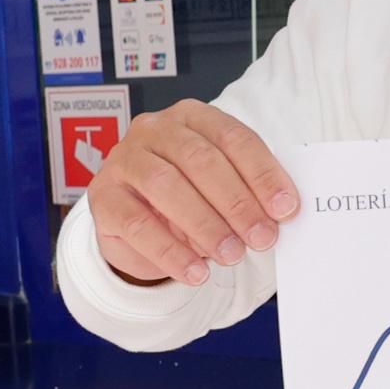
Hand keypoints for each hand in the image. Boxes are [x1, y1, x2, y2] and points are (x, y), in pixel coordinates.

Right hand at [88, 101, 296, 287]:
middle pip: (200, 160)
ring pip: (166, 186)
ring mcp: (124, 160)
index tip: (286, 208)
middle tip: (262, 237)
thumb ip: (248, 192)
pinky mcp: (103, 196)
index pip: (233, 138)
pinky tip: (195, 272)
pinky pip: (137, 224)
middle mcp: (155, 129)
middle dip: (237, 202)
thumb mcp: (221, 187)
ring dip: (205, 225)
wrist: (136, 221)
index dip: (263, 173)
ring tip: (232, 255)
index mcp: (193, 116)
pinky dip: (170, 252)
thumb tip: (282, 214)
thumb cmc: (189, 195)